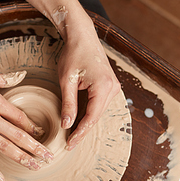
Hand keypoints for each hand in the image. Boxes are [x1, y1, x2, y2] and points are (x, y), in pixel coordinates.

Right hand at [0, 68, 53, 180]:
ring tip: (35, 166)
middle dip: (36, 147)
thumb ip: (4, 79)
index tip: (42, 134)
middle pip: (18, 135)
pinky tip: (0, 179)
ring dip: (22, 157)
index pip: (20, 117)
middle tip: (49, 156)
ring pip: (5, 147)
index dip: (33, 127)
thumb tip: (21, 75)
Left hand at [57, 29, 120, 150]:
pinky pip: (98, 104)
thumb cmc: (73, 54)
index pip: (91, 117)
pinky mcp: (109, 85)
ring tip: (71, 135)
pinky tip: (78, 121)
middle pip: (96, 116)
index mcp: (103, 87)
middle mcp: (112, 88)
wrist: (82, 36)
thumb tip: (66, 125)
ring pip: (97, 111)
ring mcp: (113, 87)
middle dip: (82, 130)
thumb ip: (68, 104)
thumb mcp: (66, 80)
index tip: (70, 144)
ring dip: (85, 122)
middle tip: (69, 144)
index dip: (80, 132)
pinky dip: (88, 113)